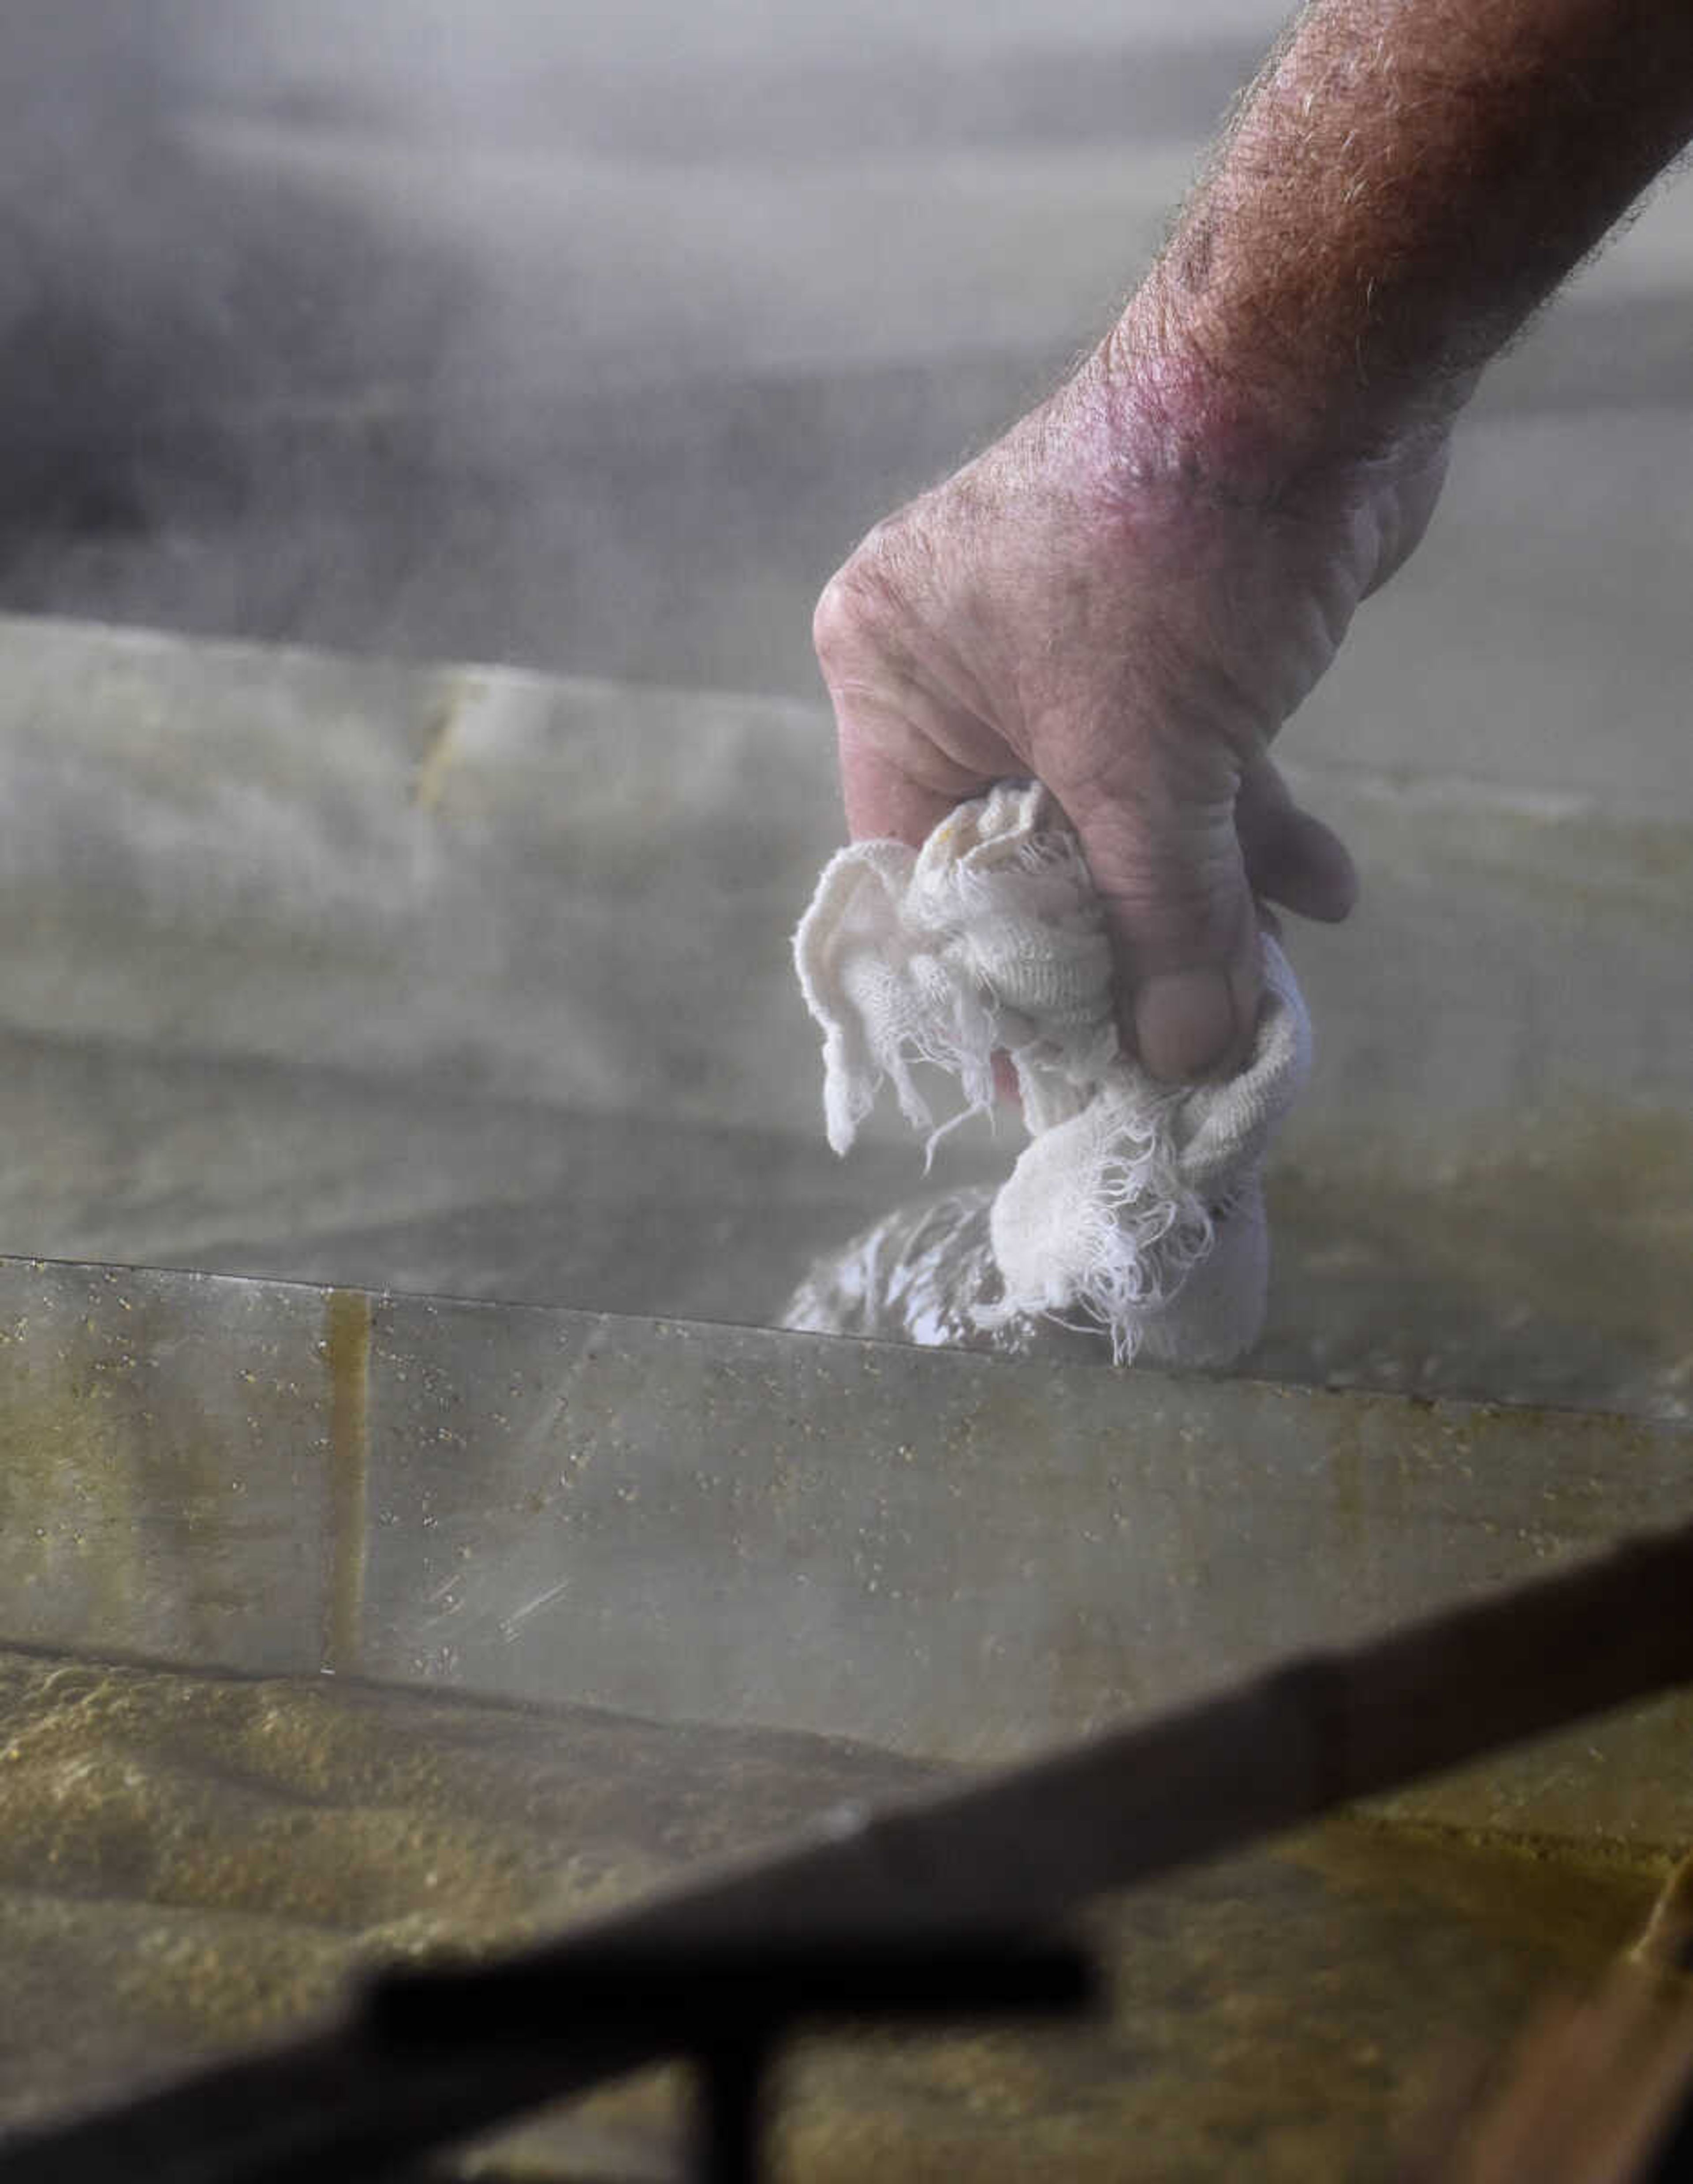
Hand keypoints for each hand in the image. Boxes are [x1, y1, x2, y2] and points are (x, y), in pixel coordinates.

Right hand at [812, 339, 1450, 1079]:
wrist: (1312, 375)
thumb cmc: (1175, 552)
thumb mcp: (1152, 768)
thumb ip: (1164, 919)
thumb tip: (1186, 1058)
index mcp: (893, 671)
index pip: (917, 866)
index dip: (983, 982)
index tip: (1040, 1079)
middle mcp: (959, 659)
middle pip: (1028, 852)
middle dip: (1116, 946)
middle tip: (1170, 1049)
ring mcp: (1061, 647)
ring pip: (1121, 816)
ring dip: (1205, 897)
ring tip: (1267, 984)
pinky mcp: (1158, 641)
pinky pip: (1185, 768)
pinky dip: (1248, 828)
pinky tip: (1323, 892)